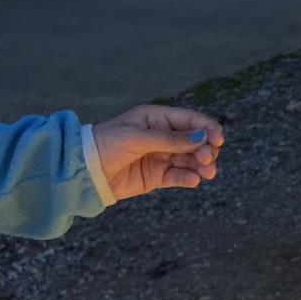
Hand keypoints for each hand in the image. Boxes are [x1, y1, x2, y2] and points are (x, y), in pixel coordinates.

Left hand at [92, 105, 223, 201]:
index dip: (207, 128)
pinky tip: (193, 180)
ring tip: (207, 173)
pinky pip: (179, 176)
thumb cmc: (106, 145)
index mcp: (157, 119)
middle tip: (207, 159)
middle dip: (206, 149)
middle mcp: (163, 137)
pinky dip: (189, 178)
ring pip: (191, 160)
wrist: (83, 171)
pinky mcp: (158, 176)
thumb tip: (202, 138)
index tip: (218, 139)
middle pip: (196, 141)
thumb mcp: (137, 138)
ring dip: (202, 166)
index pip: (191, 120)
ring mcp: (161, 157)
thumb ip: (170, 139)